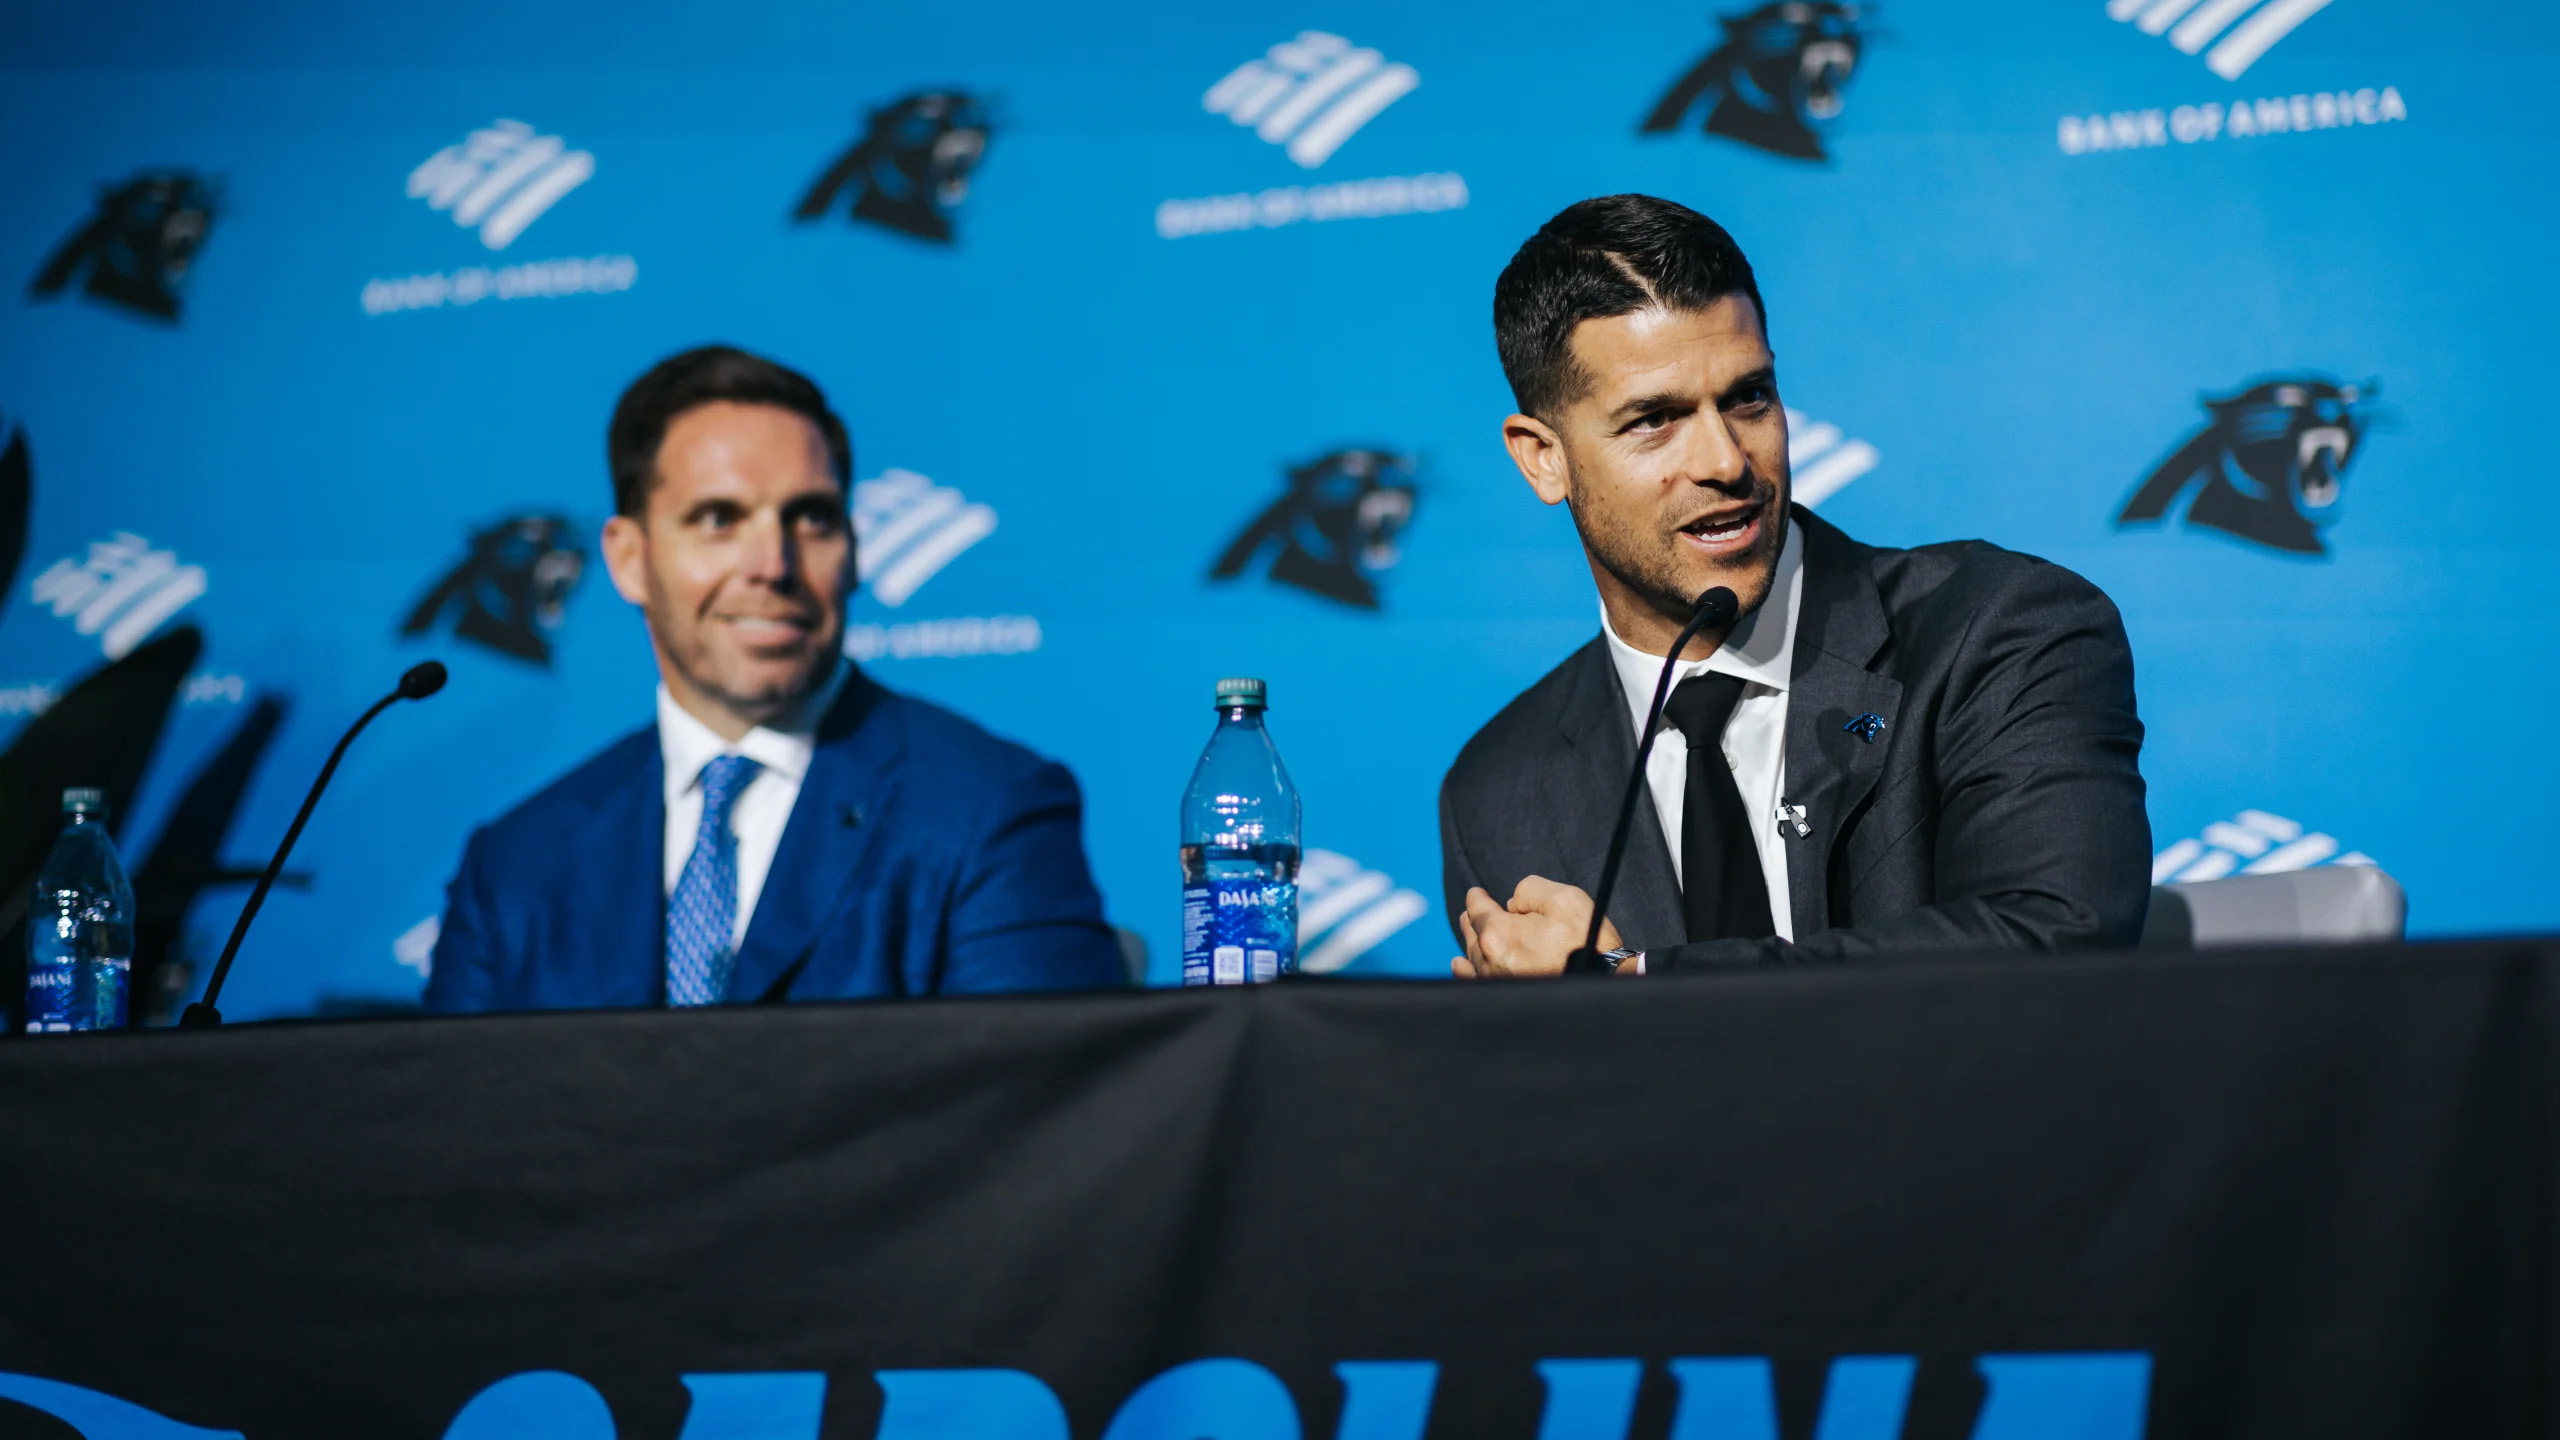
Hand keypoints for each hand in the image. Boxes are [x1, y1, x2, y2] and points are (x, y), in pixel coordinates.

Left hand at [1451, 876, 1627, 978]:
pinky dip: (1467, 970)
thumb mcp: (1563, 898)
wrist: (1606, 982)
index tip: (1476, 893)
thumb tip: (1512, 903)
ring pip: (1473, 957)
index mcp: (1499, 934)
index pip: (1478, 909)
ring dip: (1470, 941)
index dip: (1477, 897)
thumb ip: (1529, 890)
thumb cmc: (1587, 941)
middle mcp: (1490, 960)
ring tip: (1468, 929)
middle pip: (1473, 933)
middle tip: (1472, 910)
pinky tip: (1461, 965)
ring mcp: (1497, 982)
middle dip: (1473, 918)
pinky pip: (1476, 981)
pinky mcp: (1507, 997)